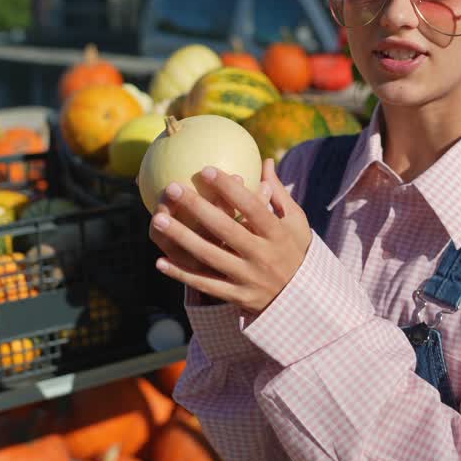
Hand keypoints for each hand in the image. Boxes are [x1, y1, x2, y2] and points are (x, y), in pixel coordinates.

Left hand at [148, 159, 311, 312]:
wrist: (302, 299)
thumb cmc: (294, 250)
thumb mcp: (295, 222)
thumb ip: (278, 193)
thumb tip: (266, 161)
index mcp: (277, 234)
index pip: (252, 207)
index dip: (229, 188)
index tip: (206, 170)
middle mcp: (262, 255)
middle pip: (226, 229)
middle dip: (197, 207)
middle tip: (173, 187)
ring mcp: (248, 277)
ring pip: (210, 256)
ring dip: (182, 238)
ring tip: (158, 218)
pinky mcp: (237, 296)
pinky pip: (205, 285)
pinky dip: (182, 275)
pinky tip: (160, 261)